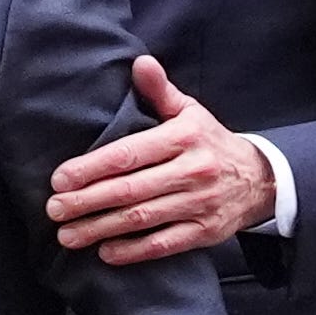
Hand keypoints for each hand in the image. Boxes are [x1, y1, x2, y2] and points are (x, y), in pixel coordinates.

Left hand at [45, 56, 275, 265]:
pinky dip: (133, 251)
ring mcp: (200, 203)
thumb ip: (160, 90)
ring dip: (100, 229)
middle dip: (86, 202)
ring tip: (67, 235)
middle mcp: (193, 170)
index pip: (128, 154)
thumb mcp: (190, 111)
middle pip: (130, 190)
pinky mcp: (206, 232)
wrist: (261, 179)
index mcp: (183, 137)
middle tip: (53, 209)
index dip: (90, 168)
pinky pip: (164, 244)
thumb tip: (140, 62)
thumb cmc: (210, 142)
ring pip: (142, 219)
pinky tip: (105, 252)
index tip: (59, 179)